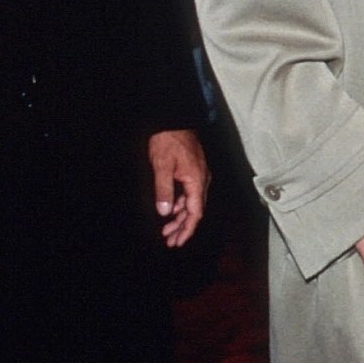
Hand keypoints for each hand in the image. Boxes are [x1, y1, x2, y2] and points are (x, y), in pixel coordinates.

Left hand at [148, 128, 210, 246]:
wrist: (172, 120)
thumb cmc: (168, 140)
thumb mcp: (162, 166)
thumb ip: (164, 190)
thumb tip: (165, 212)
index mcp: (197, 180)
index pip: (195, 212)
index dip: (186, 229)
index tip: (177, 241)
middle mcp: (201, 180)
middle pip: (194, 210)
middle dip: (182, 227)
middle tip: (169, 240)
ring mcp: (198, 175)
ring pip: (191, 203)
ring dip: (179, 217)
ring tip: (166, 229)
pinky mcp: (192, 171)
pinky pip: (189, 194)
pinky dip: (179, 205)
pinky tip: (170, 210)